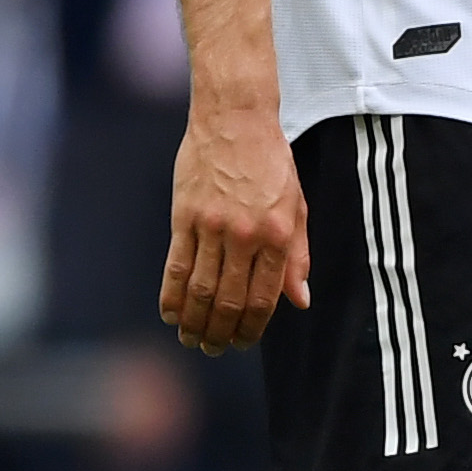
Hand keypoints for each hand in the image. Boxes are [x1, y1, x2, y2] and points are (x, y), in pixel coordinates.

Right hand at [159, 103, 309, 353]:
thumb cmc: (272, 164)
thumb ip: (297, 256)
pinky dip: (172, 294)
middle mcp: (244, 235)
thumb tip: (300, 301)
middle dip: (222, 332)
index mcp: (277, 235)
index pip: (263, 296)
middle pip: (229, 299)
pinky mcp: (183, 216)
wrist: (236, 120)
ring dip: (195, 321)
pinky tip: (171, 313)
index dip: (253, 326)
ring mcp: (211, 226)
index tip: (244, 342)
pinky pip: (175, 265)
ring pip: (200, 288)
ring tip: (192, 340)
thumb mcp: (296, 206)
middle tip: (216, 349)